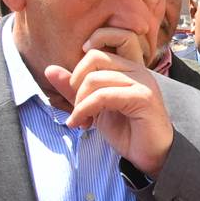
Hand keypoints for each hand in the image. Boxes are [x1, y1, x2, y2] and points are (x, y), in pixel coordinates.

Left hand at [43, 28, 173, 177]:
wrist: (150, 156)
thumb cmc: (127, 132)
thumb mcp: (94, 107)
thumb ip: (74, 89)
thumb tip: (49, 69)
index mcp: (129, 68)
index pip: (104, 44)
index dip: (84, 58)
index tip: (77, 87)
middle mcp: (138, 70)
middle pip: (95, 57)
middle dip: (76, 82)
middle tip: (76, 107)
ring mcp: (142, 82)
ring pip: (95, 79)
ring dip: (79, 102)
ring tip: (79, 121)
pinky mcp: (143, 98)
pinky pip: (103, 96)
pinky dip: (85, 110)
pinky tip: (82, 124)